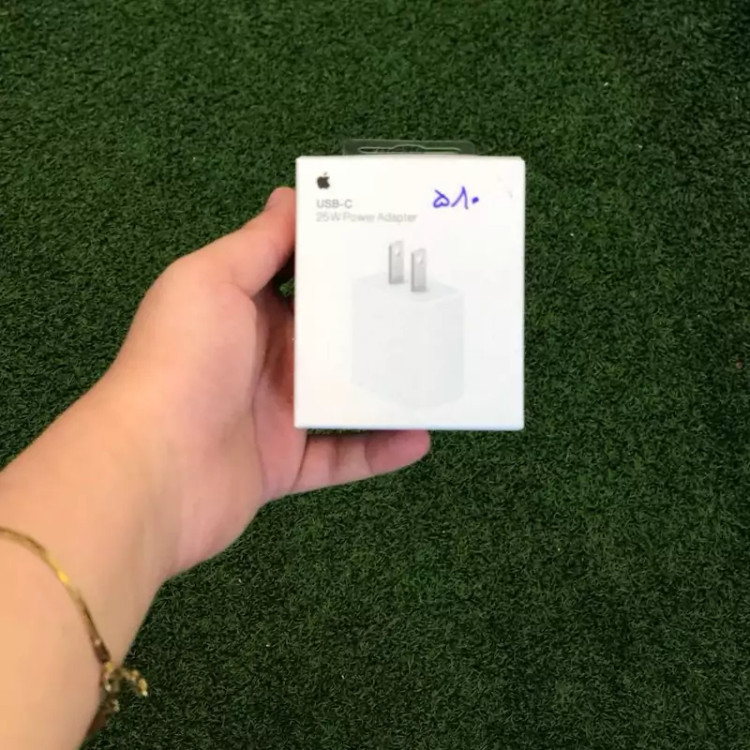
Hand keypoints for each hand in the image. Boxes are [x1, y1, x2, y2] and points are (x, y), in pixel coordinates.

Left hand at [106, 188, 429, 574]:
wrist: (156, 467)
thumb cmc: (184, 359)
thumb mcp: (213, 280)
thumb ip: (257, 243)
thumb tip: (291, 194)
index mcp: (245, 308)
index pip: (302, 277)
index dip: (342, 258)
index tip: (396, 241)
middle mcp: (263, 358)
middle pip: (332, 338)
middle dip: (378, 323)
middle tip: (436, 306)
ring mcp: (275, 414)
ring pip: (344, 397)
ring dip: (387, 390)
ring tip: (437, 374)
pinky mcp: (285, 465)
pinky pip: (342, 456)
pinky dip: (379, 450)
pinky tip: (420, 437)